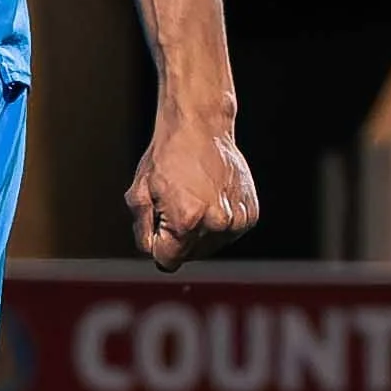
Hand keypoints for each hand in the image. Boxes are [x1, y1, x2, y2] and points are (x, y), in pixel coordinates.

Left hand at [126, 107, 257, 270]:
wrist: (200, 129)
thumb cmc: (166, 158)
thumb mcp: (139, 194)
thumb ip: (144, 232)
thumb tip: (155, 254)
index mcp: (187, 221)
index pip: (168, 261)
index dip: (158, 245)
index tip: (158, 224)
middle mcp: (217, 224)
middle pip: (190, 256)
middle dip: (178, 238)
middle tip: (175, 205)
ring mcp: (237, 220)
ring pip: (210, 247)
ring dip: (199, 232)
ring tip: (194, 198)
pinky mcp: (251, 215)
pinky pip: (228, 234)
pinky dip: (218, 223)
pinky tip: (211, 198)